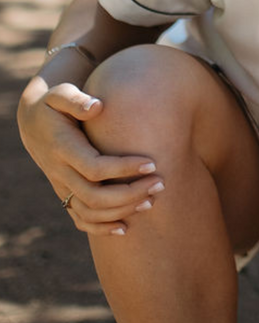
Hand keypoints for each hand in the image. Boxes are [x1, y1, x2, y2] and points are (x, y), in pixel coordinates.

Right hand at [17, 78, 163, 236]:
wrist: (34, 123)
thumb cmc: (55, 105)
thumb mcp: (60, 94)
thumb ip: (76, 99)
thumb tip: (97, 106)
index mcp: (62, 148)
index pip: (94, 167)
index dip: (123, 169)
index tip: (152, 163)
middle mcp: (60, 171)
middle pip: (94, 196)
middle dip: (130, 194)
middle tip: (160, 182)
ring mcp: (61, 186)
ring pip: (89, 211)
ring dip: (122, 210)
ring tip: (153, 199)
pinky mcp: (65, 194)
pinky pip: (80, 219)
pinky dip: (101, 228)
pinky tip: (125, 228)